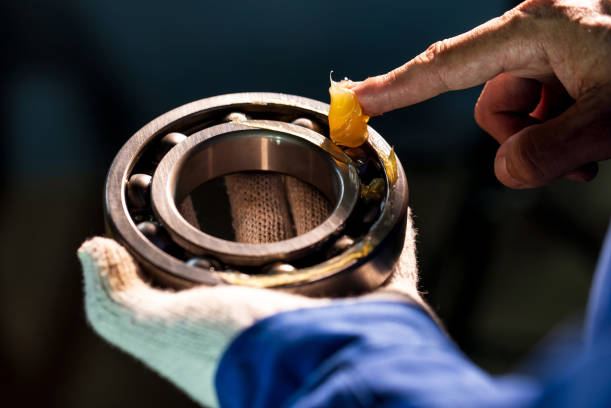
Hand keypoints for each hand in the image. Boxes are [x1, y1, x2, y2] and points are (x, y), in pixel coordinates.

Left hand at [78, 174, 424, 407]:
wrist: (327, 371)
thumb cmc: (244, 354)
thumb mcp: (162, 331)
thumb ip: (116, 303)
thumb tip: (92, 249)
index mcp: (242, 319)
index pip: (226, 268)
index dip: (217, 236)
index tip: (208, 191)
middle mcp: (293, 311)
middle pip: (286, 254)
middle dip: (280, 217)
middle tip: (273, 169)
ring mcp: (343, 301)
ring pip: (339, 245)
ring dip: (334, 215)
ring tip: (326, 167)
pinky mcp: (387, 290)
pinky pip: (391, 244)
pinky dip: (388, 217)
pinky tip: (377, 183)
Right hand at [354, 0, 610, 188]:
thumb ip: (550, 150)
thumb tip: (506, 172)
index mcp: (536, 30)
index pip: (445, 67)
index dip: (396, 88)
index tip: (357, 100)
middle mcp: (539, 35)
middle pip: (490, 103)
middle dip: (524, 136)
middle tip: (573, 149)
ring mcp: (556, 52)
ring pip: (518, 115)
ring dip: (550, 141)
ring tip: (595, 142)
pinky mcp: (571, 69)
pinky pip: (543, 113)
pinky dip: (564, 135)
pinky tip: (598, 135)